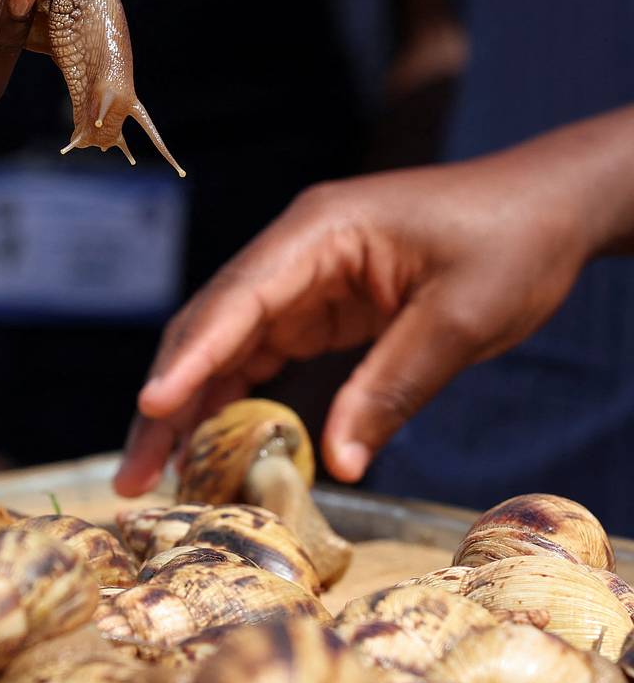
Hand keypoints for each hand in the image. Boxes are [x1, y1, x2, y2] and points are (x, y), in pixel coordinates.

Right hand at [113, 121, 633, 495]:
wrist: (549, 207)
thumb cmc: (509, 243)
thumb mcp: (461, 320)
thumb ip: (392, 387)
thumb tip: (337, 465)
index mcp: (318, 231)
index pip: (238, 297)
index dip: (192, 356)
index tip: (152, 407)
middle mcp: (294, 251)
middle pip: (212, 326)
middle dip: (169, 398)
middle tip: (133, 472)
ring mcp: (302, 278)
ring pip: (227, 346)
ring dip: (192, 407)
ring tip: (158, 475)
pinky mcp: (320, 305)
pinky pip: (263, 355)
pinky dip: (237, 400)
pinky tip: (215, 446)